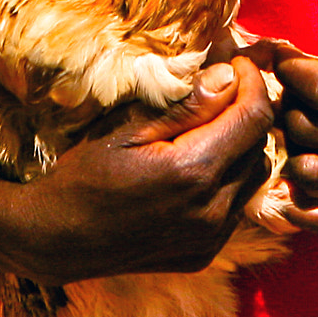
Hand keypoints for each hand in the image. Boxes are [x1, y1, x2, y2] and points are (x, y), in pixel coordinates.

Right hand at [0, 55, 274, 282]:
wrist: (57, 240)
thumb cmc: (85, 174)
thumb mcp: (128, 129)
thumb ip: (185, 106)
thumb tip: (229, 77)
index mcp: (194, 172)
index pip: (254, 118)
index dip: (254, 83)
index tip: (238, 63)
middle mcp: (212, 210)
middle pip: (261, 146)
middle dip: (249, 111)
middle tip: (225, 87)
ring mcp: (211, 238)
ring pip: (254, 177)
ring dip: (242, 146)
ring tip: (212, 124)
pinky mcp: (205, 253)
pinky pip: (235, 206)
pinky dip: (229, 178)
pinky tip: (199, 165)